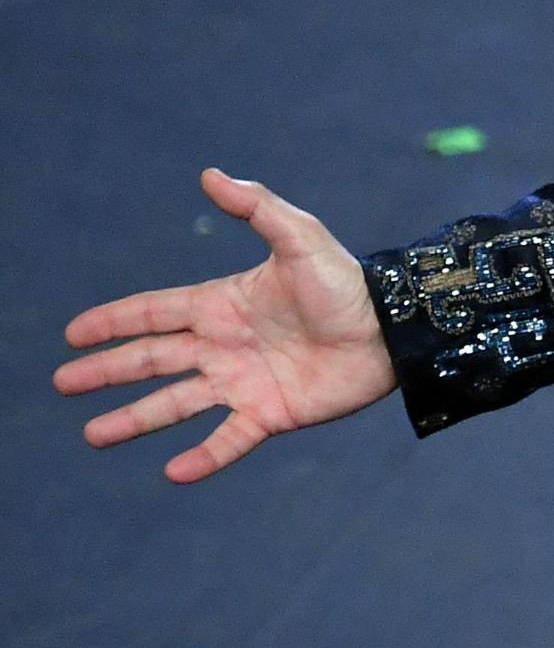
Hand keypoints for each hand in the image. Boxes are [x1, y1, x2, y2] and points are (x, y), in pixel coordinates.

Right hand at [54, 168, 397, 481]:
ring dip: (134, 419)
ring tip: (93, 435)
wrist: (394, 329)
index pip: (154, 313)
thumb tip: (211, 174)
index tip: (73, 334)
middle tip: (64, 382)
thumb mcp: (300, 239)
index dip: (113, 322)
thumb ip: (257, 209)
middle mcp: (224, 346)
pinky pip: (229, 439)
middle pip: (152, 359)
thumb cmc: (348, 283)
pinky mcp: (272, 413)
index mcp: (222, 305)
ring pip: (176, 403)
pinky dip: (204, 457)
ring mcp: (244, 382)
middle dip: (107, 371)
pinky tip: (173, 473)